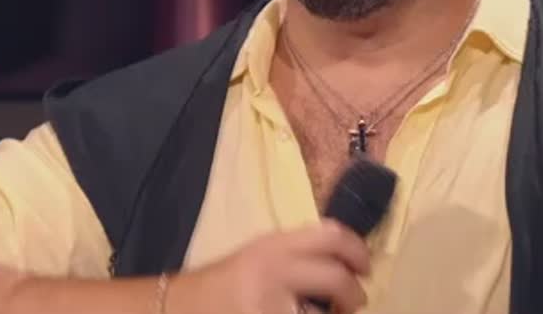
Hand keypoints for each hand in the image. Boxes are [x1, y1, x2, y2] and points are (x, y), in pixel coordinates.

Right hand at [169, 220, 370, 313]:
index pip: (331, 236)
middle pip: (337, 277)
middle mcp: (273, 272)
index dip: (358, 251)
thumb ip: (297, 255)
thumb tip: (347, 263)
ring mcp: (269, 307)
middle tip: (355, 302)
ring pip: (324, 312)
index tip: (365, 267)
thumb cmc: (221, 287)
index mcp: (272, 246)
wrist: (176, 310)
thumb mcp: (257, 257)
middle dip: (355, 295)